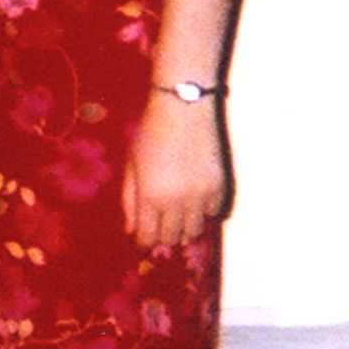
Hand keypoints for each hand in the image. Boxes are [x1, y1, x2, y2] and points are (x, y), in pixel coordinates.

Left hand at [123, 91, 231, 247]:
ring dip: (184, 226)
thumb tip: (131, 230)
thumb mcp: (132, 164)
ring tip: (178, 212)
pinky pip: (213, 212)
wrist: (184, 107)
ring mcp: (201, 196)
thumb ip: (129, 199)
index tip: (144, 236)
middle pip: (172, 238)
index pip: (148, 237)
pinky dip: (204, 211)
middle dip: (163, 235)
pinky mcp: (219, 186)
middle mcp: (177, 202)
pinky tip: (196, 197)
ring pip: (194, 231)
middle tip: (160, 223)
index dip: (144, 241)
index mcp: (150, 197)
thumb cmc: (151, 132)